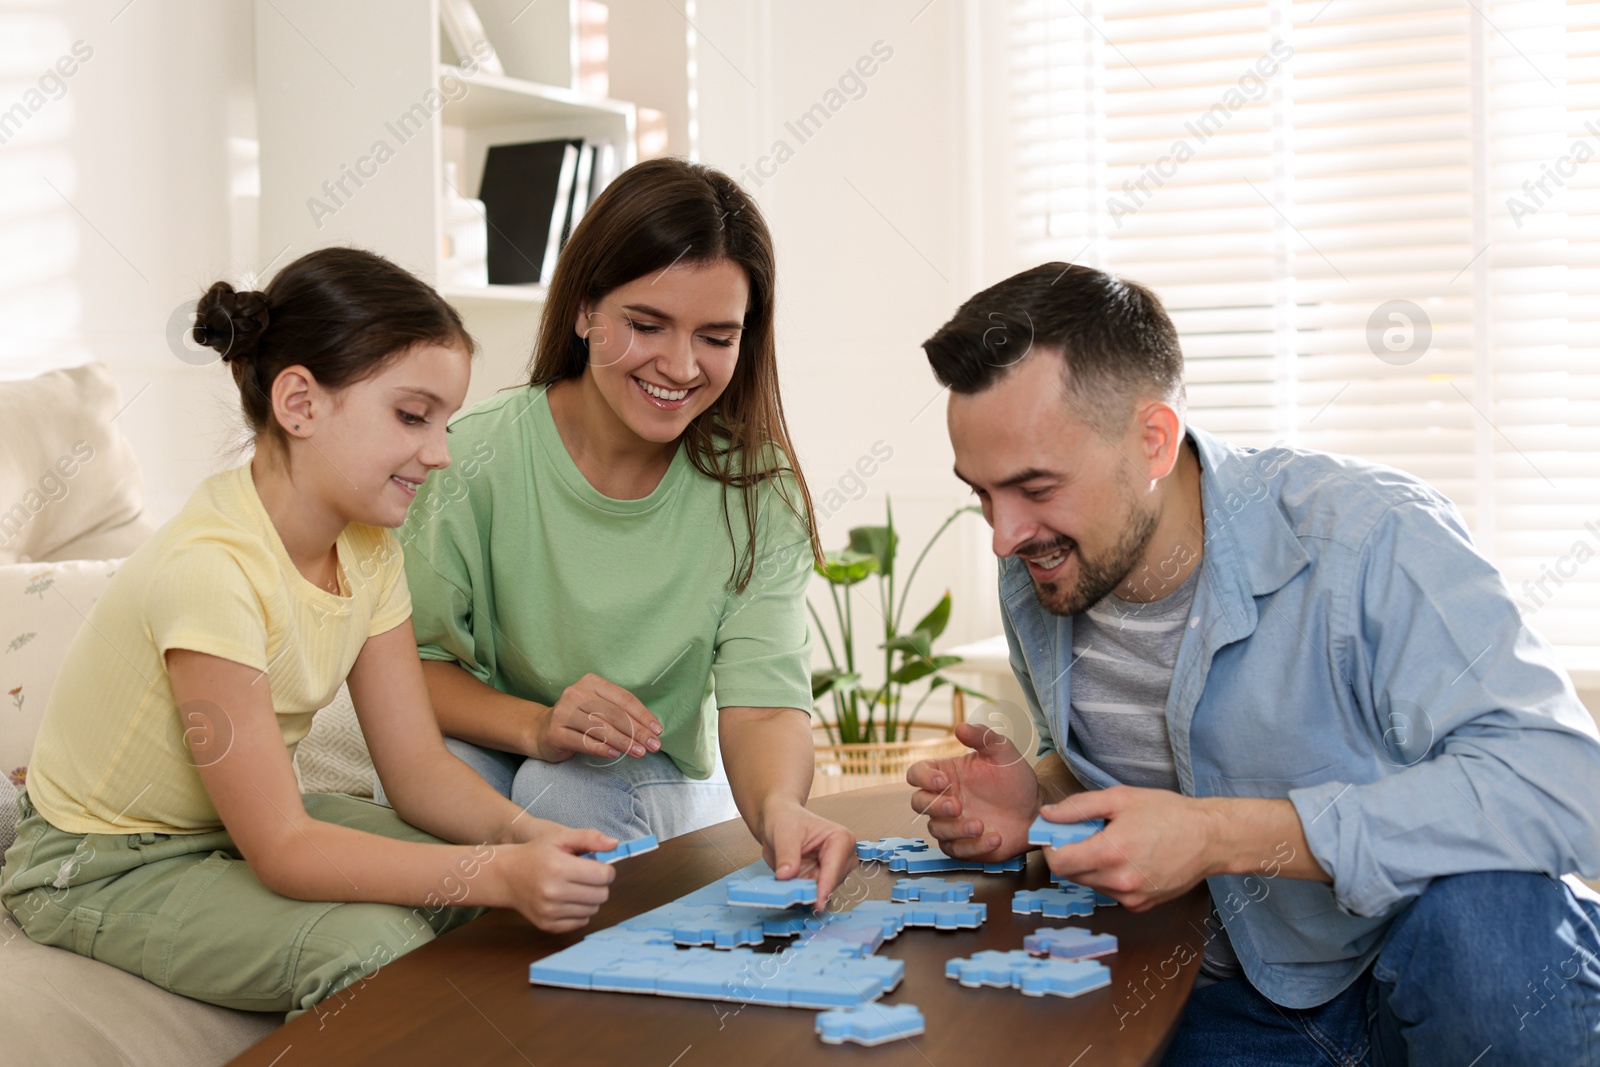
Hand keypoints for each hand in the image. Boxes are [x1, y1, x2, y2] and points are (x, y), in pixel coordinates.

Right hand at [496, 826, 617, 932]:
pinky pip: (580, 922)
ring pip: (593, 910)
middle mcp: (554, 892)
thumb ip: (589, 838)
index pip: (603, 875)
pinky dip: (580, 912)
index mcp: (559, 867)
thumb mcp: (560, 838)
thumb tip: (614, 845)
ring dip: (591, 898)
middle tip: (587, 876)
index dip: (606, 870)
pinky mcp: (548, 925)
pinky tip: (569, 899)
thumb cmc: (536, 854)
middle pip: (601, 895)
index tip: (598, 866)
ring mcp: (550, 911)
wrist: (507, 876)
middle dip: (600, 884)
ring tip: (577, 887)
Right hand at [534, 673, 662, 762]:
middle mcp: (576, 693)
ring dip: (624, 742)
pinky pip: (584, 741)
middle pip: (614, 714)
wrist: (542, 731)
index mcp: (591, 682)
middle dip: (637, 732)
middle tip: (654, 746)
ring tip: (639, 753)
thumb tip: (652, 730)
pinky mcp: (555, 732)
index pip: (624, 699)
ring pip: (601, 728)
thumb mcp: (599, 709)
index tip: (657, 731)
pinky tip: (614, 755)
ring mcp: (563, 712)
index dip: (643, 715)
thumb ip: (621, 714)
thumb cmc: (579, 720)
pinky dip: (601, 749)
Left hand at [757, 799, 857, 910]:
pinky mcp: (818, 881)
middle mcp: (841, 857)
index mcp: (840, 839)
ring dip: (804, 894)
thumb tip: (786, 876)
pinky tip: (788, 891)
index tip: (817, 903)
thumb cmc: (786, 819)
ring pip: (821, 893)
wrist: (778, 820)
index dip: (825, 887)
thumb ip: (787, 855)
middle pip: (831, 884)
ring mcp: (830, 871)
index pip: (835, 868)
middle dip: (812, 892)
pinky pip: (811, 895)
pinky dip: (799, 896)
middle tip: (793, 896)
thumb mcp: (783, 834)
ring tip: (787, 889)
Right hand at [906, 722, 1037, 860]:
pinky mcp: (964, 845)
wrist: (1035, 810)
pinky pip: (956, 850)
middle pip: (918, 803)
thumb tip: (960, 726)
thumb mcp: (1003, 752)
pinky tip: (993, 838)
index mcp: (946, 774)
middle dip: (934, 806)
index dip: (923, 778)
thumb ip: (983, 737)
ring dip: (955, 829)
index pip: (917, 774)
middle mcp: (944, 799)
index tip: (944, 782)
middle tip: (957, 806)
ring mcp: (952, 824)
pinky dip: (972, 847)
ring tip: (980, 825)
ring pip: (935, 830)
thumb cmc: (1015, 779)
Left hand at [1040, 786, 1215, 911]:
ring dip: (1090, 866)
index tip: (1056, 834)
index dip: (1051, 847)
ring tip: (1113, 844)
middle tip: (1087, 833)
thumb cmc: (1168, 814)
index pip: (1059, 863)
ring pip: (1090, 884)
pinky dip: (1109, 876)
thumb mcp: (1120, 798)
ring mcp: (1130, 897)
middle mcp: (1119, 882)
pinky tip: (1128, 859)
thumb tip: (1047, 815)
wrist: (1210, 839)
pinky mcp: (1140, 906)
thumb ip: (1078, 808)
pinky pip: (1110, 892)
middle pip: (1072, 875)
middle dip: (1071, 854)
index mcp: (1111, 853)